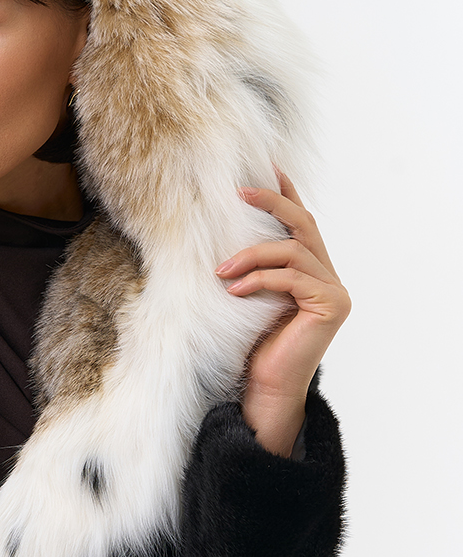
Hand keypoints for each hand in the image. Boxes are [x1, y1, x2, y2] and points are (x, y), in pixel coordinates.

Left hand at [215, 172, 350, 457]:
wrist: (266, 389)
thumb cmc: (254, 346)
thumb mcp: (250, 295)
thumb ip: (254, 265)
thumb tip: (225, 231)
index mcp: (312, 271)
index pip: (301, 222)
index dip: (285, 193)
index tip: (266, 167)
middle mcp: (329, 277)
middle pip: (303, 224)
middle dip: (272, 203)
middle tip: (237, 193)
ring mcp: (334, 291)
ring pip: (292, 251)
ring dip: (252, 255)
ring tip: (221, 270)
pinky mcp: (330, 306)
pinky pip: (291, 279)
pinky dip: (259, 280)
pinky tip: (234, 291)